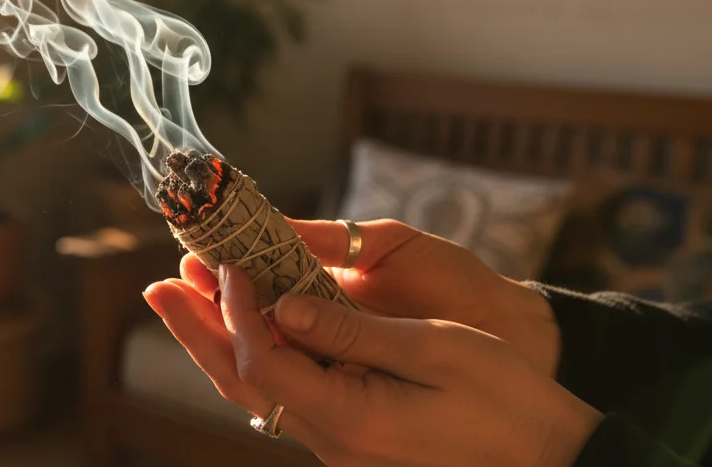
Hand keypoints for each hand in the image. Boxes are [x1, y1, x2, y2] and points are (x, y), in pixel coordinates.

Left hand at [144, 265, 599, 466]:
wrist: (555, 463)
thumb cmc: (510, 404)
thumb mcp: (437, 351)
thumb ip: (353, 329)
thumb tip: (284, 304)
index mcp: (350, 417)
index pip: (264, 360)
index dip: (236, 310)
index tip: (228, 264)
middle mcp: (333, 439)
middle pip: (243, 381)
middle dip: (197, 330)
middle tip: (156, 287)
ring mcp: (341, 444)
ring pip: (260, 390)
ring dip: (220, 341)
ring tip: (184, 300)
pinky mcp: (355, 439)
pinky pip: (289, 395)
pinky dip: (259, 355)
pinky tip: (249, 327)